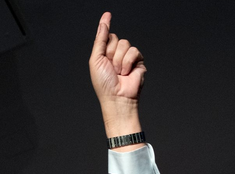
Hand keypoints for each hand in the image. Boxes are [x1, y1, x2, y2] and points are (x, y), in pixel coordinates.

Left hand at [89, 12, 144, 139]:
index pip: (107, 36)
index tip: (107, 14)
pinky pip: (134, 51)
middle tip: (110, 67)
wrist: (117, 98)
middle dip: (111, 52)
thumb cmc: (104, 84)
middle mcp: (117, 55)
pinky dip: (128, 62)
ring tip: (119, 72)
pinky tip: (126, 72)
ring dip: (119, 60)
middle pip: (116, 38)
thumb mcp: (96, 60)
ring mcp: (128, 58)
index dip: (106, 27)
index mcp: (105, 54)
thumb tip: (103, 23)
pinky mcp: (138, 62)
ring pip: (125, 44)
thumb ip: (100, 40)